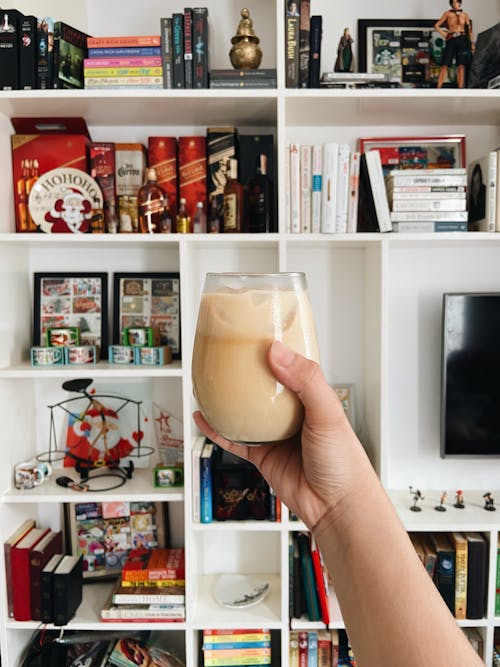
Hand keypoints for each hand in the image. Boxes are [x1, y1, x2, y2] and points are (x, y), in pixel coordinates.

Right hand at [193, 340, 370, 529]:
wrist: (337, 505)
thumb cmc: (343, 460)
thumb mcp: (327, 412)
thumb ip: (305, 380)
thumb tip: (275, 351)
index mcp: (310, 396)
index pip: (290, 364)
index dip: (274, 348)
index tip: (254, 331)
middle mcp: (291, 412)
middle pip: (263, 386)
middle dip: (246, 371)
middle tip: (226, 352)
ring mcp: (275, 434)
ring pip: (245, 411)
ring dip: (227, 399)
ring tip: (208, 381)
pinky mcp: (262, 455)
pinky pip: (234, 439)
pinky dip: (217, 429)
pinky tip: (202, 418)